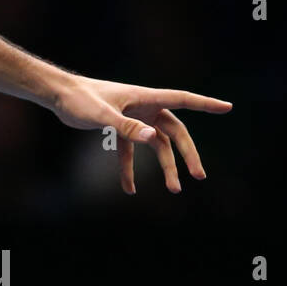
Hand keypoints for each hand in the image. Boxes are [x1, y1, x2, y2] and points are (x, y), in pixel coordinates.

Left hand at [49, 74, 232, 193]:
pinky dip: (130, 169)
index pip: (182, 100)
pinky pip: (130, 152)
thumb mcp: (102, 115)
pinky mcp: (118, 129)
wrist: (58, 96)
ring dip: (165, 166)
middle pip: (174, 132)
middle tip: (198, 175)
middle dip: (187, 154)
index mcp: (145, 98)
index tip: (228, 108)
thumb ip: (126, 126)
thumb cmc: (80, 99)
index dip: (205, 105)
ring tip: (173, 189)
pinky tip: (129, 188)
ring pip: (157, 145)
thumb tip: (152, 137)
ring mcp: (132, 119)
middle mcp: (144, 108)